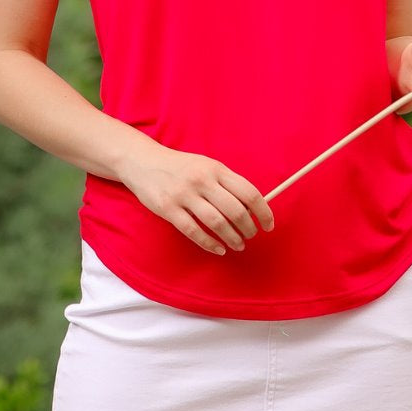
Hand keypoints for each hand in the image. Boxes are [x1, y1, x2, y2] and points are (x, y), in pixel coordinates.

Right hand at [118, 146, 273, 255]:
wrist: (143, 161)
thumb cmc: (181, 167)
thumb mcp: (206, 166)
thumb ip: (226, 183)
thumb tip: (252, 207)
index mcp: (216, 169)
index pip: (248, 192)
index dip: (263, 211)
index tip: (269, 224)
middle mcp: (202, 181)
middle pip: (235, 210)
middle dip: (248, 228)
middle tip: (251, 236)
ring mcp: (184, 195)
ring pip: (216, 223)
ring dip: (232, 238)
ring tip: (239, 245)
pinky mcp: (168, 209)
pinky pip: (194, 231)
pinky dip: (210, 244)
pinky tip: (219, 249)